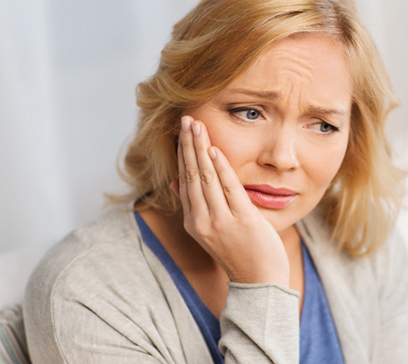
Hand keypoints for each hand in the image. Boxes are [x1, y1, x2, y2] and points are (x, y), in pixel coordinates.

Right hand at [175, 115, 289, 285]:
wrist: (259, 280)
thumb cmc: (238, 251)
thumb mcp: (209, 231)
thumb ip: (193, 205)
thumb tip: (175, 183)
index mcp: (193, 222)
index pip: (184, 181)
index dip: (182, 155)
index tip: (182, 133)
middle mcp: (202, 221)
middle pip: (191, 175)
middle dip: (188, 145)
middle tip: (186, 119)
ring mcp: (220, 221)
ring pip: (206, 177)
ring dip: (200, 148)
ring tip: (196, 125)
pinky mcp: (242, 220)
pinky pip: (228, 187)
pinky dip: (220, 166)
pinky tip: (213, 148)